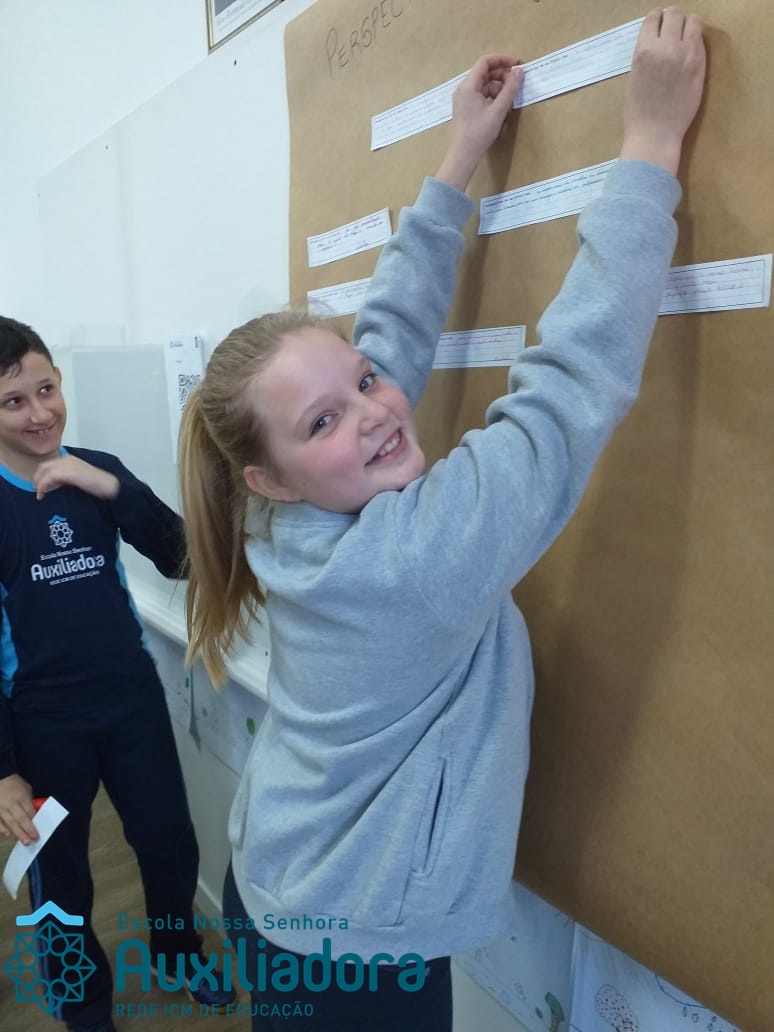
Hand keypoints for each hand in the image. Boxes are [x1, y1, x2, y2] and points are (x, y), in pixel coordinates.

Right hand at [0, 774, 37, 844]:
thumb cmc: (14, 783)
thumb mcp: (26, 788)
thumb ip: (29, 801)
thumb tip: (33, 814)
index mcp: (22, 796)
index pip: (30, 811)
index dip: (34, 821)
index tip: (38, 830)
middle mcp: (11, 804)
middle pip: (21, 819)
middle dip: (28, 830)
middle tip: (33, 839)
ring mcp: (1, 808)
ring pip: (10, 823)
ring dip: (18, 833)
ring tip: (25, 841)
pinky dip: (3, 829)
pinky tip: (8, 835)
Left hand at [33, 455, 119, 501]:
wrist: (109, 485)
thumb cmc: (98, 485)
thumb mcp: (78, 479)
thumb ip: (66, 478)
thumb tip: (54, 483)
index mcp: (70, 459)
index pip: (49, 464)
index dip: (42, 475)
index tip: (41, 487)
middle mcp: (68, 459)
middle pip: (44, 466)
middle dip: (38, 478)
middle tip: (38, 491)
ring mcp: (68, 464)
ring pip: (45, 470)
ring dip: (39, 483)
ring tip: (40, 494)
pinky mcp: (69, 472)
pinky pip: (50, 477)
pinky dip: (44, 485)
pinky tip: (44, 493)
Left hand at [436, 54, 523, 191]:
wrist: (463, 155)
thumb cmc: (479, 133)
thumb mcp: (498, 110)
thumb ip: (510, 89)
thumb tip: (520, 71)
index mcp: (468, 86)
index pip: (485, 62)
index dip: (503, 60)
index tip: (517, 65)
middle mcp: (463, 89)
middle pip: (485, 72)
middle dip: (502, 75)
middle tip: (516, 84)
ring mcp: (463, 98)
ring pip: (484, 84)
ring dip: (499, 88)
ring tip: (509, 100)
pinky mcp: (465, 108)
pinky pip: (481, 95)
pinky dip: (492, 97)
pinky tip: (501, 108)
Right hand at [620, 7, 705, 173]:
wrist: (655, 135)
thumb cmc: (638, 111)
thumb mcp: (634, 76)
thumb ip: (646, 53)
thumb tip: (657, 38)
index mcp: (644, 50)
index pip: (653, 17)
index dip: (656, 19)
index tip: (657, 26)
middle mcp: (667, 47)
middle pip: (674, 13)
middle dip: (672, 19)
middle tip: (670, 31)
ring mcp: (687, 55)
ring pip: (693, 21)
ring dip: (687, 26)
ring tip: (683, 38)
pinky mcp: (700, 65)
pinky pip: (700, 41)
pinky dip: (694, 41)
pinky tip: (688, 53)